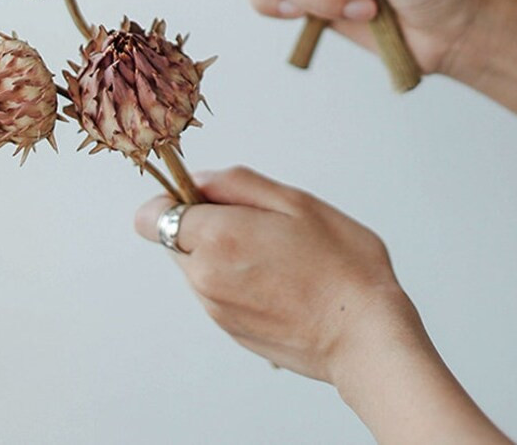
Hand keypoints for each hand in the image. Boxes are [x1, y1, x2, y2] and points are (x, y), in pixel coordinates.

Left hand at [134, 166, 426, 383]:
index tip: (209, 196)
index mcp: (218, 238)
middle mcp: (206, 277)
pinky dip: (235, 280)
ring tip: (275, 253)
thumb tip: (199, 181)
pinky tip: (278, 279)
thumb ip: (237, 183)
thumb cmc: (340, 265)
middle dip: (204, 223)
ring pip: (196, 266)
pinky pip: (216, 292)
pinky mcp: (230, 331)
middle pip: (175, 238)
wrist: (364, 335)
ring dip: (221, 253)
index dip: (176, 198)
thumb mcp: (294, 201)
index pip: (152, 214)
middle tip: (258, 222)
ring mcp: (216, 309)